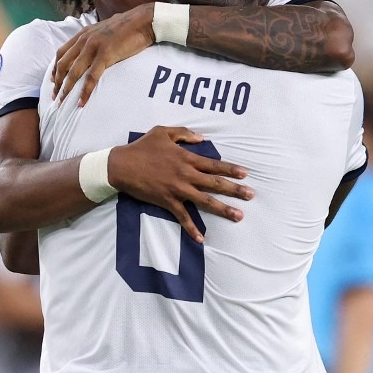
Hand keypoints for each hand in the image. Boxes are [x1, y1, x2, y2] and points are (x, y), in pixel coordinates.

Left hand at [53, 3, 155, 105]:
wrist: (142, 21)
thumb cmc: (127, 26)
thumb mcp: (103, 29)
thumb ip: (94, 38)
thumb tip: (92, 48)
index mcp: (83, 34)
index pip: (61, 52)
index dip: (55, 68)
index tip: (52, 80)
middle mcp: (84, 40)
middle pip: (63, 64)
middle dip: (57, 82)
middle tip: (55, 96)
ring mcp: (94, 48)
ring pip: (74, 72)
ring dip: (66, 89)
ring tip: (62, 102)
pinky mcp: (105, 55)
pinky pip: (91, 77)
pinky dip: (85, 91)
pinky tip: (81, 102)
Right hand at [107, 126, 253, 242]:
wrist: (122, 165)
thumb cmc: (141, 147)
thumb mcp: (162, 132)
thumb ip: (184, 134)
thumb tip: (202, 138)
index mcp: (186, 158)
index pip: (214, 164)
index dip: (230, 169)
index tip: (245, 173)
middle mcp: (186, 174)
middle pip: (215, 183)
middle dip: (235, 189)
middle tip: (251, 195)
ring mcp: (177, 189)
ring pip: (205, 201)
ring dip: (223, 209)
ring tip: (238, 216)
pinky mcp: (167, 202)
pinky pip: (182, 217)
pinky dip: (191, 228)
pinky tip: (201, 239)